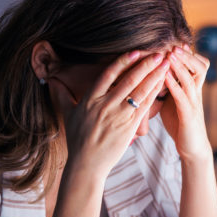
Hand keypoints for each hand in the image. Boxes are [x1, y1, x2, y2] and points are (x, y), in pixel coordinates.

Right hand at [49, 51, 169, 178]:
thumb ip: (61, 96)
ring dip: (154, 76)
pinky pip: (144, 107)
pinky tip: (162, 85)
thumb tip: (50, 81)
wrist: (86, 164)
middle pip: (128, 80)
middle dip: (145, 65)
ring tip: (165, 64)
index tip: (136, 51)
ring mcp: (118, 116)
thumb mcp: (68, 115)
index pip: (108, 74)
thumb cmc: (78, 140)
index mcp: (90, 99)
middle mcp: (105, 105)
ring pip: (139, 91)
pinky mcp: (128, 127)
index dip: (123, 61)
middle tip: (159, 53)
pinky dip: (154, 94)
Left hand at [162, 44, 212, 161]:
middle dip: (186, 55)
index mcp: (192, 89)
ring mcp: (194, 104)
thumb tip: (157, 72)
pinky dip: (174, 85)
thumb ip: (169, 86)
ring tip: (170, 55)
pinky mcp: (189, 116)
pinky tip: (164, 77)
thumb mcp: (174, 101)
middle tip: (174, 45)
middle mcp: (196, 93)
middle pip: (199, 67)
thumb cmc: (181, 123)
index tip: (174, 42)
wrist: (192, 148)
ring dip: (180, 66)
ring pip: (191, 79)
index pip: (196, 65)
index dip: (187, 54)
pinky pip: (182, 97)